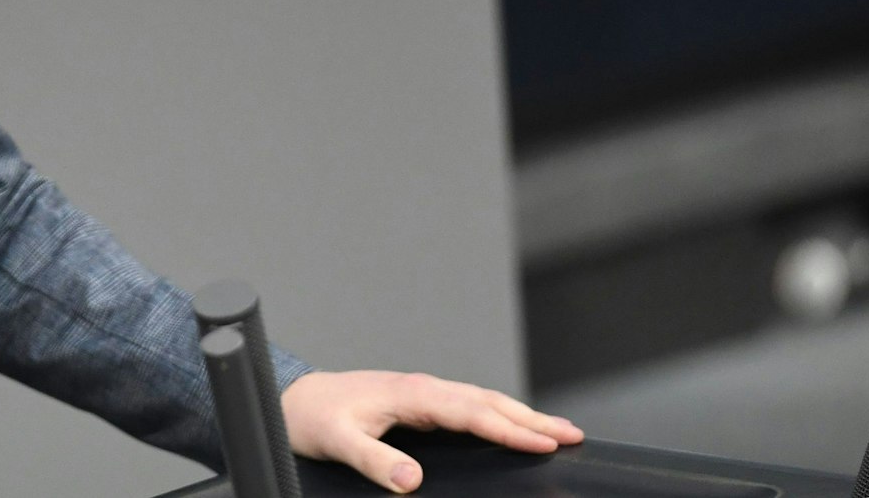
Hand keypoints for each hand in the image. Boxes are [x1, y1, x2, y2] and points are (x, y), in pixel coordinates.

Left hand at [280, 369, 583, 493]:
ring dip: (522, 415)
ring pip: (483, 401)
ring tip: (559, 431)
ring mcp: (425, 394)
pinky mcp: (422, 403)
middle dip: (532, 418)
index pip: (472, 412)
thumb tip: (412, 479)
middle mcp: (425, 390)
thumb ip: (375, 459)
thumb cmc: (316, 417)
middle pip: (489, 401)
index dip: (510, 429)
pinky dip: (500, 415)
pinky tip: (513, 427)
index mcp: (412, 394)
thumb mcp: (339, 442)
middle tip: (573, 435)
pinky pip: (471, 407)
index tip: (544, 443)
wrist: (295, 398)